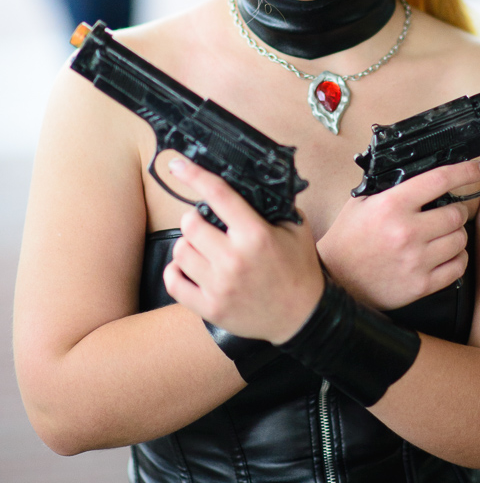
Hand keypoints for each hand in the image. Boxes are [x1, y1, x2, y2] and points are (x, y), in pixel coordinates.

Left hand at [162, 158, 323, 342]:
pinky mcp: (210, 308)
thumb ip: (275, 206)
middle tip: (204, 222)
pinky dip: (176, 271)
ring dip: (187, 245)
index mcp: (256, 235)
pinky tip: (188, 267)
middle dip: (194, 218)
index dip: (194, 175)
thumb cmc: (299, 271)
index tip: (178, 164)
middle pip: (190, 224)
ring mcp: (220, 286)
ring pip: (180, 251)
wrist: (302, 318)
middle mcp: (234, 259)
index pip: (218, 195)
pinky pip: (174, 282)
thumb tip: (251, 184)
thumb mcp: (296, 230)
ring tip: (202, 247)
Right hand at [317, 159, 479, 309]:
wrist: (335, 280)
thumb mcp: (362, 202)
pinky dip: (457, 259)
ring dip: (456, 235)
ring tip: (441, 236)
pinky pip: (457, 267)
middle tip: (445, 213)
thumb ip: (392, 187)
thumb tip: (425, 173)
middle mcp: (407, 232)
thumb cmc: (348, 240)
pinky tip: (444, 255)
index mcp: (392, 205)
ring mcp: (416, 260)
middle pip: (456, 213)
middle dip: (455, 211)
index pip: (439, 180)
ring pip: (460, 240)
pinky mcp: (421, 285)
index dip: (466, 171)